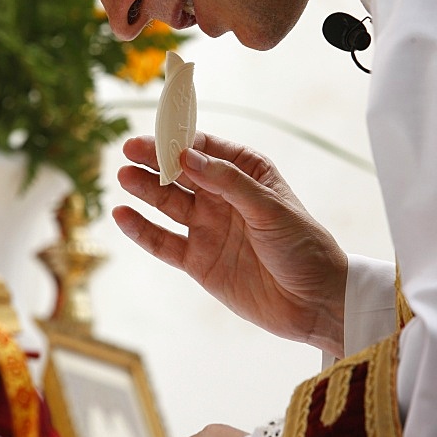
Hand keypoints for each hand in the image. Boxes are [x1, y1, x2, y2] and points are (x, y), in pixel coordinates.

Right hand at [113, 132, 347, 356]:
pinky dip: (142, 230)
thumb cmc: (304, 247)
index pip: (206, 149)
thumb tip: (188, 158)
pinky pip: (164, 241)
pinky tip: (122, 216)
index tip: (156, 133)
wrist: (314, 303)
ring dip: (146, 190)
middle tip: (129, 149)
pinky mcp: (198, 260)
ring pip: (168, 203)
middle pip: (181, 174)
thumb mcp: (270, 208)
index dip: (179, 140)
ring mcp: (208, 228)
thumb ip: (229, 183)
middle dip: (156, 161)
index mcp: (247, 174)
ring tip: (123, 175)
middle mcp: (223, 197)